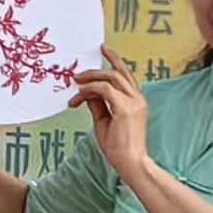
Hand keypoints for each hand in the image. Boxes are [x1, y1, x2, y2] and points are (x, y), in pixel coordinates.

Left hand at [73, 56, 152, 181]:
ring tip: (75, 83)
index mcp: (136, 100)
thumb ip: (98, 104)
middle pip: (118, 72)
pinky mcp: (125, 108)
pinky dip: (88, 91)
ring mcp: (133, 102)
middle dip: (98, 67)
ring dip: (90, 79)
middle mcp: (138, 98)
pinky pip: (103, 90)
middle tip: (78, 72)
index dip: (115, 60)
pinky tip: (77, 99)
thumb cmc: (119, 146)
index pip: (126, 75)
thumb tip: (87, 93)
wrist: (131, 162)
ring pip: (110, 78)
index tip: (103, 50)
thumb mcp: (104, 121)